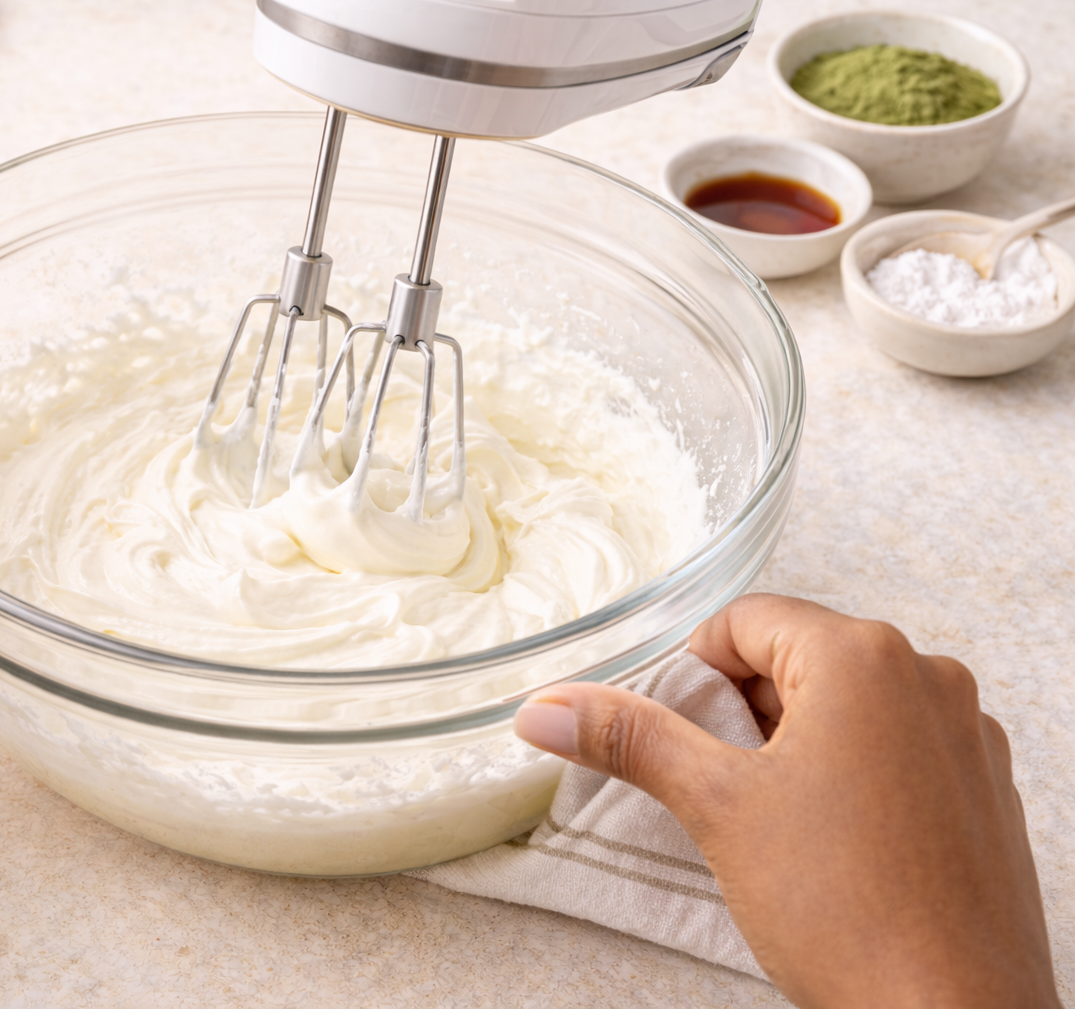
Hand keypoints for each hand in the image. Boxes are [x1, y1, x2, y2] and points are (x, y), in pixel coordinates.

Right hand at [513, 594, 1058, 1008]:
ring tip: (777, 824)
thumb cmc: (853, 914)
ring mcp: (965, 735)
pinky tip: (830, 844)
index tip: (680, 728)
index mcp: (864, 659)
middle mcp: (928, 679)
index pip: (746, 620)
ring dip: (796, 747)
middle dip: (744, 713)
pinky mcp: (983, 788)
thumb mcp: (716, 807)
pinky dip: (851, 776)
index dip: (694, 670)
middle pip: (798, 658)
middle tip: (723, 787)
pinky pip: (897, 749)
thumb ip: (629, 739)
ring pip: (848, 707)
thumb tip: (549, 708)